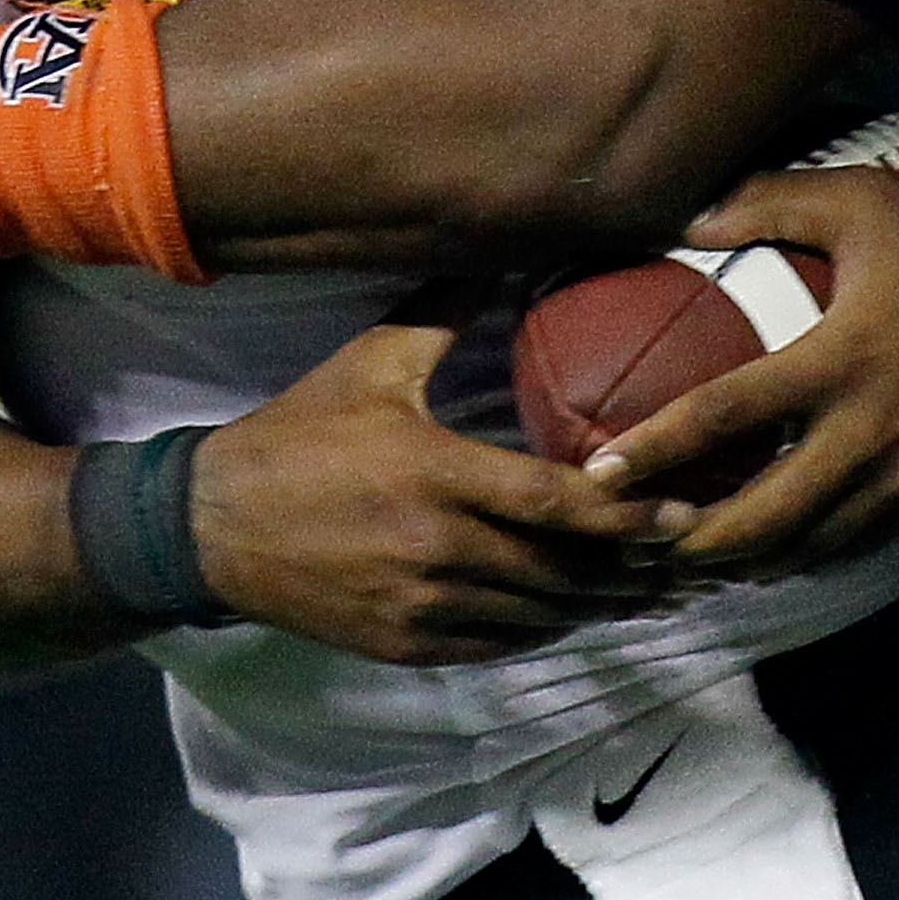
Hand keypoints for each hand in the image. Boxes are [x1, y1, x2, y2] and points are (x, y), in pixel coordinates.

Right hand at [191, 325, 698, 666]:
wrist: (210, 527)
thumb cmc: (298, 435)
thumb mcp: (370, 362)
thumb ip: (446, 314)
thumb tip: (509, 253)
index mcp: (435, 473)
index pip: (557, 503)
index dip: (630, 515)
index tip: (685, 514)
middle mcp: (436, 548)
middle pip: (563, 571)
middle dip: (633, 571)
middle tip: (688, 561)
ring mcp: (420, 605)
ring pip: (538, 617)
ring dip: (599, 608)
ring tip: (650, 591)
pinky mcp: (404, 643)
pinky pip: (498, 646)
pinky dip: (544, 630)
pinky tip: (576, 614)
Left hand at [590, 173, 898, 582]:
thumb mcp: (861, 201)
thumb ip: (769, 202)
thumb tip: (686, 220)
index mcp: (840, 358)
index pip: (726, 414)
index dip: (656, 450)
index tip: (599, 474)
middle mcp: (871, 431)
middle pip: (762, 515)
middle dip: (690, 542)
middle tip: (632, 542)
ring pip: (808, 546)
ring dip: (741, 562)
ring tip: (683, 558)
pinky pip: (854, 545)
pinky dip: (801, 556)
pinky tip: (764, 553)